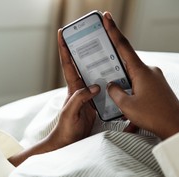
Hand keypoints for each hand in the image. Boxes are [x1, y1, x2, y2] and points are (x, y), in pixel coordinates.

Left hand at [8, 32, 99, 166]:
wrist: (70, 142)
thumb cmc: (66, 129)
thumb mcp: (71, 113)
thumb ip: (80, 99)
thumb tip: (95, 86)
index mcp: (72, 88)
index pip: (68, 64)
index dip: (64, 48)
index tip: (63, 33)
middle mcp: (80, 88)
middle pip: (81, 64)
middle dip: (83, 48)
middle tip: (90, 33)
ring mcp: (88, 95)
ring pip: (94, 74)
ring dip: (98, 61)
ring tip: (106, 48)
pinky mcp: (96, 102)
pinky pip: (103, 87)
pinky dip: (108, 79)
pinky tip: (116, 73)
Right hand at [103, 12, 178, 139]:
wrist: (175, 127)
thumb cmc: (153, 116)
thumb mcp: (126, 105)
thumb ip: (115, 92)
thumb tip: (111, 85)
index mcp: (141, 71)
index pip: (123, 46)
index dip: (113, 31)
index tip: (107, 18)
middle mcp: (149, 72)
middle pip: (125, 65)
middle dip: (114, 71)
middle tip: (103, 72)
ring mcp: (155, 79)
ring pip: (132, 80)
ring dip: (124, 91)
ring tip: (121, 107)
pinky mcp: (158, 88)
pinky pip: (140, 88)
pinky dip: (132, 99)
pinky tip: (130, 116)